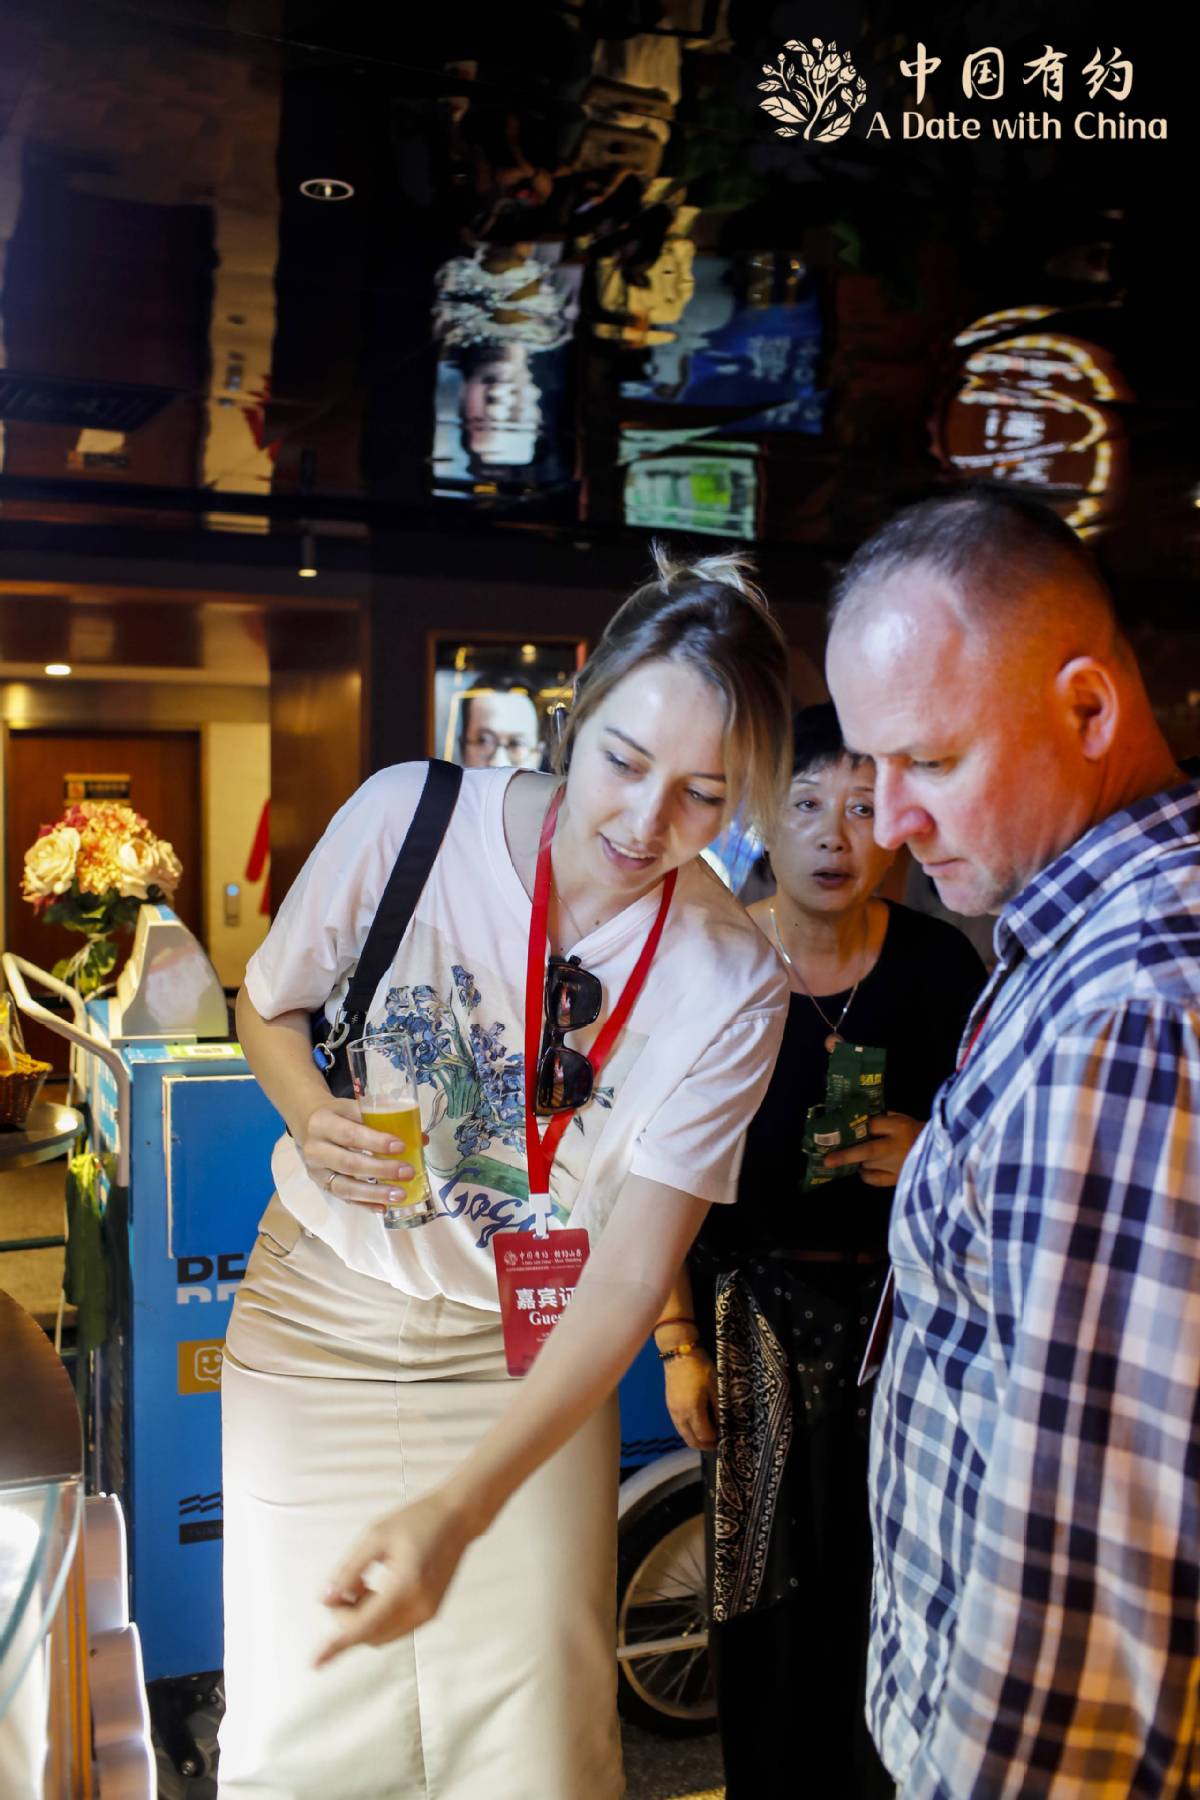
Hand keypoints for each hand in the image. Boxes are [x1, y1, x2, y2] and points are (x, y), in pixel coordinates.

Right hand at [297, 1097, 421, 1213]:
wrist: (309, 1125)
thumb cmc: (339, 1115)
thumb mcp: (353, 1108)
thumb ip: (383, 1119)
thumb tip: (422, 1138)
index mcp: (323, 1123)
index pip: (350, 1134)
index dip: (375, 1142)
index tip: (401, 1146)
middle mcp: (315, 1149)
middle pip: (349, 1164)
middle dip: (381, 1170)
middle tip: (407, 1172)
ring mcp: (316, 1171)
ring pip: (344, 1187)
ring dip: (374, 1193)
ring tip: (400, 1195)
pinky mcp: (321, 1186)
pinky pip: (344, 1199)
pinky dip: (365, 1205)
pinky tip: (384, 1207)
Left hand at [314, 1489, 472, 1666]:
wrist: (457, 1518)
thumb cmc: (415, 1520)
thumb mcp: (375, 1536)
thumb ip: (349, 1570)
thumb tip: (324, 1600)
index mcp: (405, 1586)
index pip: (363, 1626)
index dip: (336, 1645)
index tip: (314, 1662)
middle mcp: (419, 1607)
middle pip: (368, 1634)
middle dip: (347, 1618)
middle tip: (343, 1586)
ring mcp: (428, 1613)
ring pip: (381, 1636)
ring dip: (362, 1619)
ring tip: (363, 1583)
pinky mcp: (431, 1612)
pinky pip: (394, 1628)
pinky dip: (378, 1617)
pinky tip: (377, 1589)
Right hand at [662, 1346, 718, 1449]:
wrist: (679, 1354)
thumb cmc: (700, 1368)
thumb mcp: (715, 1386)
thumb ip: (719, 1408)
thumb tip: (724, 1425)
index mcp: (693, 1410)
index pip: (705, 1436)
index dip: (716, 1440)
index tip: (725, 1437)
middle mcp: (680, 1415)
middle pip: (692, 1441)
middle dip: (706, 1446)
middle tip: (718, 1443)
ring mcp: (673, 1412)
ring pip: (684, 1436)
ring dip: (697, 1440)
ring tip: (709, 1435)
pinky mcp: (670, 1407)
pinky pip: (679, 1428)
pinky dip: (689, 1432)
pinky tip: (698, 1425)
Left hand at [822, 1111, 922, 1187]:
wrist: (942, 1152)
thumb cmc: (919, 1132)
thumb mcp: (904, 1118)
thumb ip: (885, 1118)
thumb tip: (863, 1119)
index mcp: (901, 1127)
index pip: (874, 1124)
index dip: (859, 1126)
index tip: (846, 1127)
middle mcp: (897, 1147)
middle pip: (867, 1149)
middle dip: (846, 1154)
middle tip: (827, 1160)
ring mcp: (897, 1165)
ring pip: (868, 1164)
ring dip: (856, 1162)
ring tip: (847, 1158)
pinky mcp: (899, 1179)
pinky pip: (875, 1179)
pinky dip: (866, 1175)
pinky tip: (862, 1170)